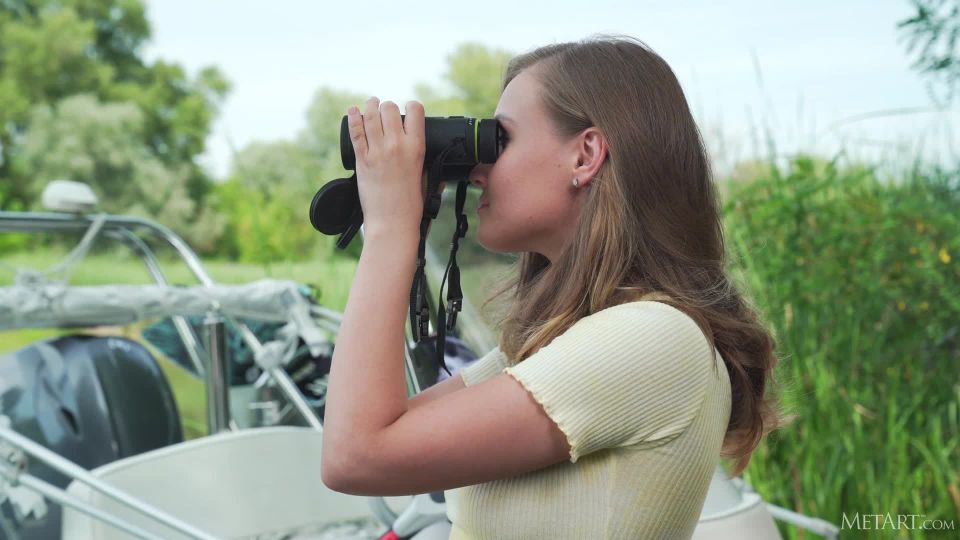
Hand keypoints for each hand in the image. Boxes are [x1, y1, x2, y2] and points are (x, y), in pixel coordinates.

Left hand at [347, 97, 443, 236]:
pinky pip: (355, 132)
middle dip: (387, 107)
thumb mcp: (427, 179)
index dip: (411, 106)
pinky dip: (353, 118)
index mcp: (417, 148)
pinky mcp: (362, 160)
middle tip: (385, 112)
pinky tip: (353, 110)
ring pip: (371, 115)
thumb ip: (429, 165)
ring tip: (370, 104)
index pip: (416, 110)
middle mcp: (397, 145)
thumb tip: (439, 163)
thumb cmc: (412, 206)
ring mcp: (378, 151)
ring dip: (370, 106)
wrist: (393, 223)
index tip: (407, 110)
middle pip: (389, 108)